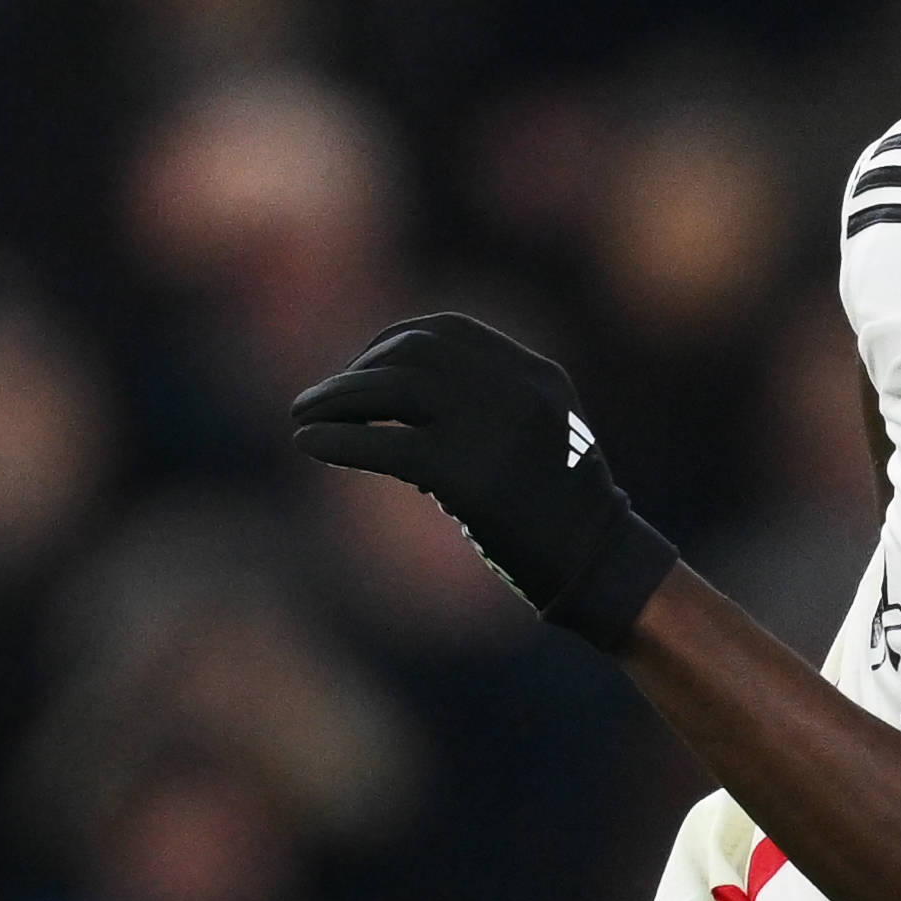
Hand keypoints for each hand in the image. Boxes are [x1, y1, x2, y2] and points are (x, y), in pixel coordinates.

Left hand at [287, 312, 674, 643]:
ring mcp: (493, 429)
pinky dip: (337, 439)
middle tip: (315, 400)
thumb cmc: (561, 514)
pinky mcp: (467, 475)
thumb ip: (488, 408)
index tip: (359, 370)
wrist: (599, 568)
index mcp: (535, 374)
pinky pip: (385, 443)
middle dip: (355, 370)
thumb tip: (392, 403)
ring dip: (336, 398)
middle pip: (412, 352)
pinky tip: (308, 444)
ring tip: (301, 417)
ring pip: (393, 388)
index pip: (446, 332)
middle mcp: (516, 389)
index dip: (390, 343)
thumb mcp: (539, 436)